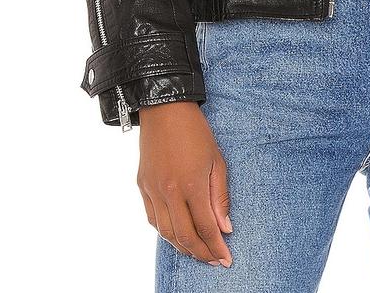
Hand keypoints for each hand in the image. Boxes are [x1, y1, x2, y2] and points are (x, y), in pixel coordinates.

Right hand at [137, 101, 232, 267]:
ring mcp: (153, 190)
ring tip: (197, 252)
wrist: (164, 108)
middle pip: (185, 237)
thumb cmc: (195, 131)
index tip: (226, 259)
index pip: (206, 228)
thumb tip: (225, 228)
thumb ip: (220, 197)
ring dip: (182, 247)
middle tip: (214, 260)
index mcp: (191, 185)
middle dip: (201, 253)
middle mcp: (169, 192)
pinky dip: (164, 232)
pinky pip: (152, 219)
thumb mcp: (216, 160)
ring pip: (166, 232)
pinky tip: (176, 234)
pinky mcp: (142, 185)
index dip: (217, 248)